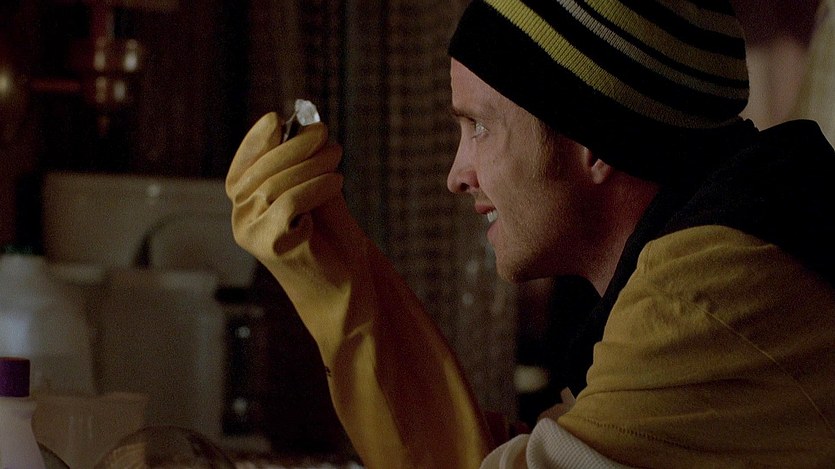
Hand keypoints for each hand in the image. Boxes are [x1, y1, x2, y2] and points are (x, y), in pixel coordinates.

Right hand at [226, 113, 492, 468]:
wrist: (350, 296)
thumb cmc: (335, 248)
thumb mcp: (320, 198)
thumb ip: (308, 167)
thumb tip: (308, 127)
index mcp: (247, 208)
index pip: (243, 166)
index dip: (257, 140)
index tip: (278, 118)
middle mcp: (241, 221)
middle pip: (260, 170)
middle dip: (295, 147)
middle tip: (327, 137)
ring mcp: (252, 235)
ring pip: (275, 183)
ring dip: (310, 163)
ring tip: (337, 158)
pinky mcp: (272, 246)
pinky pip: (289, 201)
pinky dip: (314, 185)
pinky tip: (337, 182)